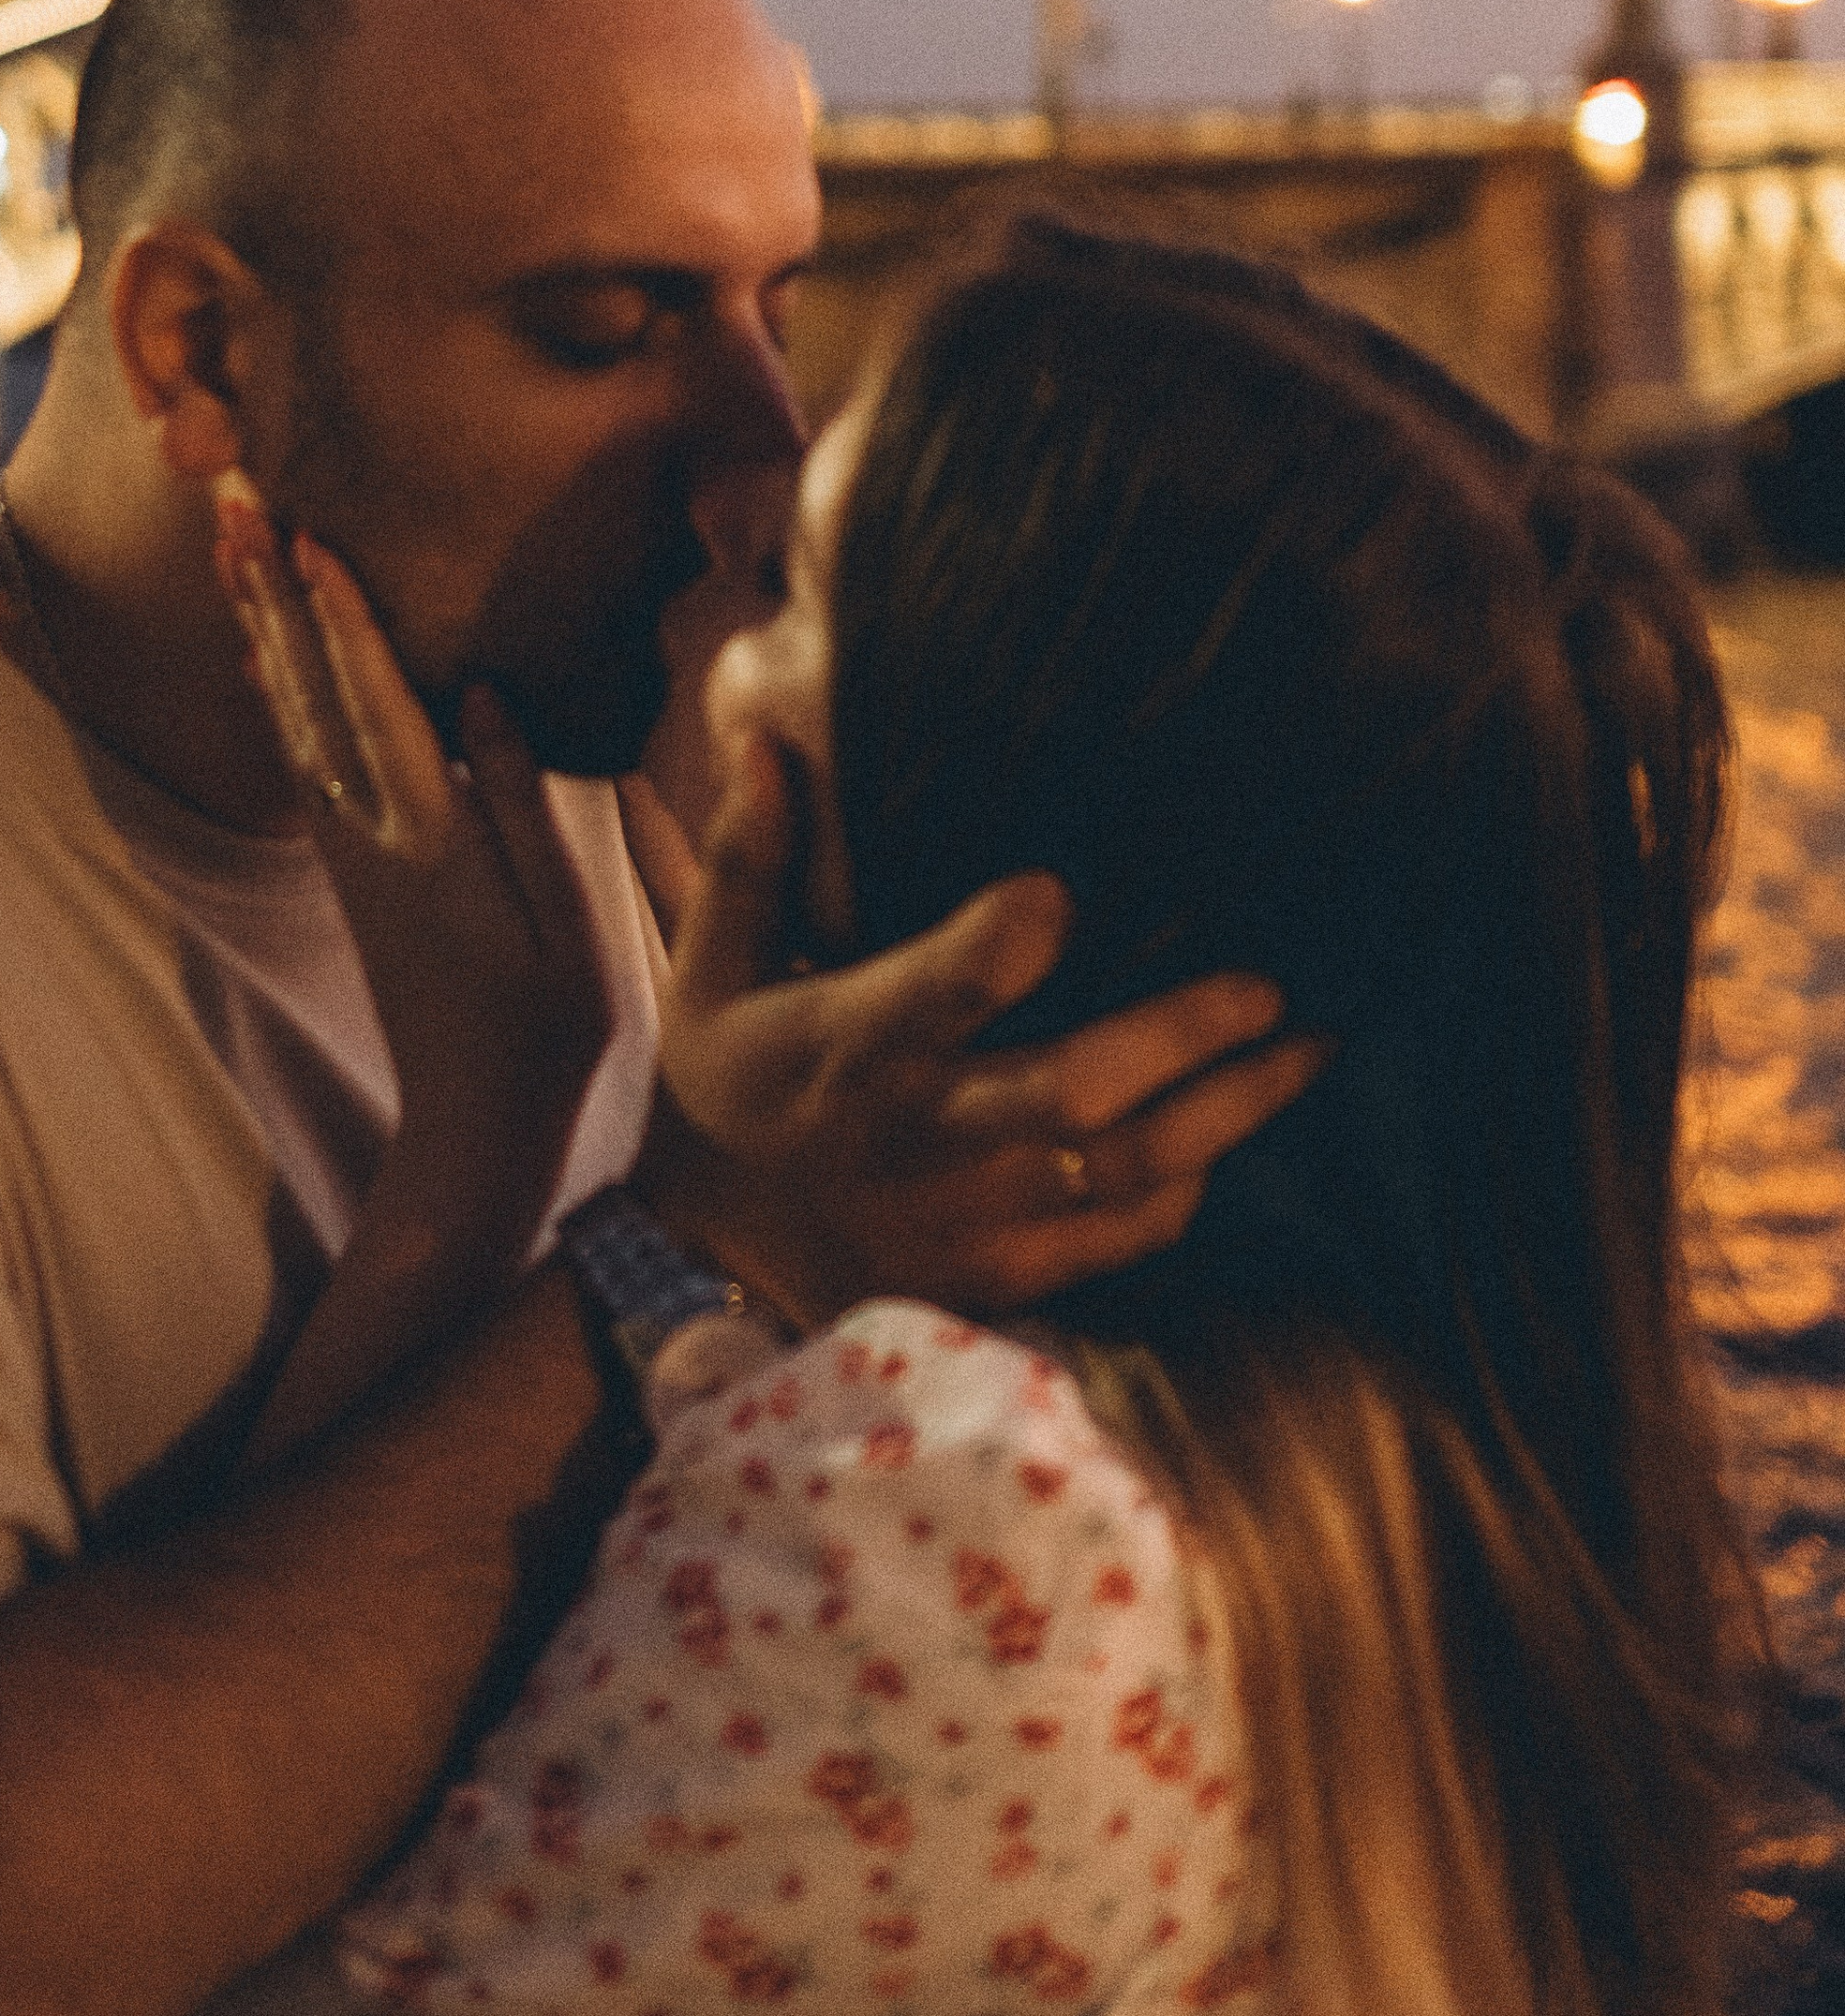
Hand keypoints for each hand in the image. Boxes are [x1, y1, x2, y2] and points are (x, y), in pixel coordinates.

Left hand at [214, 477, 610, 1462]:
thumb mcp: (563, 920)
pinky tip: (263, 659)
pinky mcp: (352, 871)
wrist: (476, 1129)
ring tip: (232, 556)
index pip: (374, 702)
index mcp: (428, 837)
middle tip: (231, 508)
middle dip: (272, 600)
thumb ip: (520, 802)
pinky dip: (277, 697)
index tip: (307, 536)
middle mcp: (370, 835)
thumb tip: (480, 692)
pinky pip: (302, 759)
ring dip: (264, 632)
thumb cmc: (546, 1028)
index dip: (341, 616)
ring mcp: (352, 854)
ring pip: (293, 719)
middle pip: (308, 695)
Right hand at [641, 736, 1330, 1325]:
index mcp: (854, 1046)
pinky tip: (1230, 1139)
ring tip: (1307, 1050)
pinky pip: (1118, 1239)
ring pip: (1123, 1170)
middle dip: (1178, 1039)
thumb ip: (747, 860)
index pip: (933, 995)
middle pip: (1071, 1092)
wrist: (710, 1256)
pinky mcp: (1000, 1274)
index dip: (994, 949)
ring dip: (1225, 1113)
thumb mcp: (708, 970)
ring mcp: (972, 1217)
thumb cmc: (729, 1084)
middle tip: (1266, 988)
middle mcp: (924, 1135)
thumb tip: (768, 741)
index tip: (1058, 892)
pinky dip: (1182, 1193)